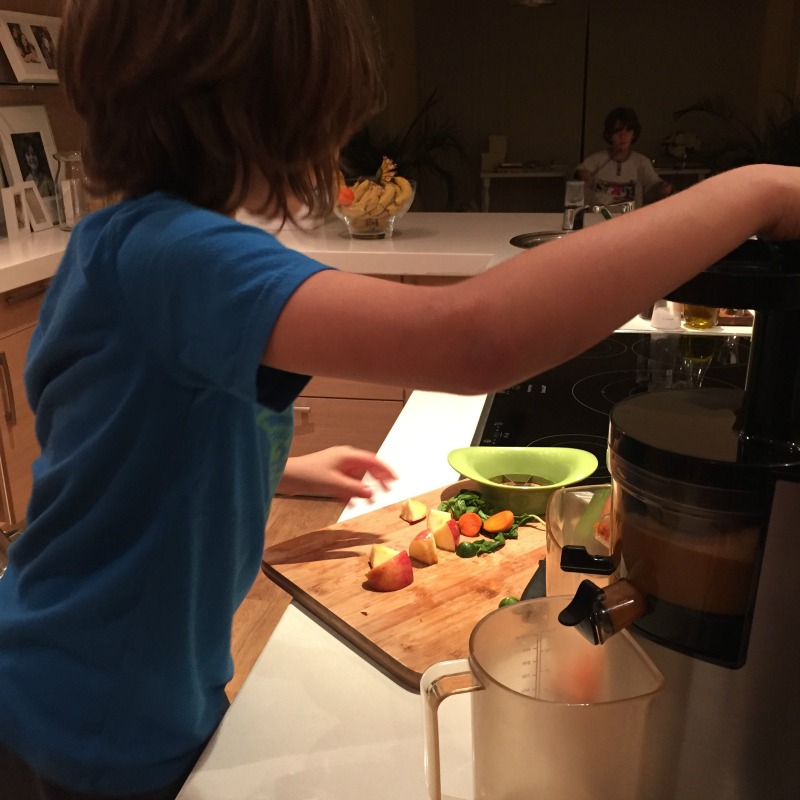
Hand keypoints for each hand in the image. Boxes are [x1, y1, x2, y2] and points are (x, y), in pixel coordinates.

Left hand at [277, 446, 396, 501]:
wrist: (287, 476)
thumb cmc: (308, 475)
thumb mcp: (334, 484)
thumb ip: (354, 489)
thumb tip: (372, 493)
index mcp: (347, 456)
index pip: (372, 461)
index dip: (385, 469)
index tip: (395, 479)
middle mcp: (344, 459)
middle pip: (366, 468)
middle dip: (377, 479)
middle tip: (387, 490)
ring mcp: (336, 466)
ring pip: (356, 477)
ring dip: (363, 488)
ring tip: (370, 500)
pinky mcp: (329, 475)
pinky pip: (345, 483)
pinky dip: (350, 491)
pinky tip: (352, 502)